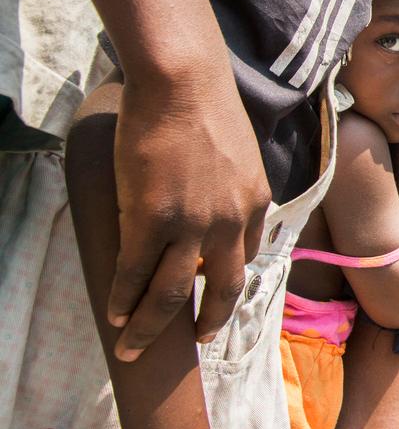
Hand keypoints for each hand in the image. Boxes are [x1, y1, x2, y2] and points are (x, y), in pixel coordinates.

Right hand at [108, 66, 270, 360]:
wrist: (183, 82)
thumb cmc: (203, 104)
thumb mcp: (237, 152)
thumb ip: (231, 183)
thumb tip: (210, 197)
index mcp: (255, 203)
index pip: (245, 257)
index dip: (226, 280)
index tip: (211, 295)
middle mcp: (231, 222)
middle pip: (223, 289)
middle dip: (207, 323)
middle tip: (194, 341)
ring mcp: (192, 224)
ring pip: (174, 294)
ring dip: (150, 326)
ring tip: (132, 346)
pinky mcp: (152, 218)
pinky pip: (135, 273)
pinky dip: (122, 298)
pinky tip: (112, 313)